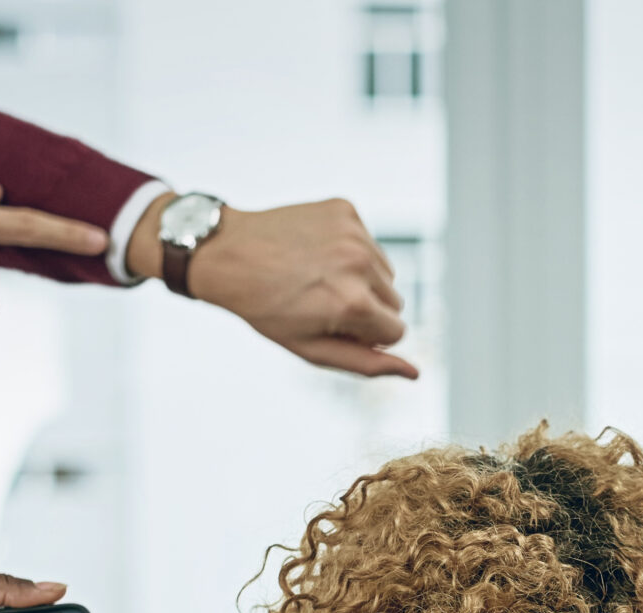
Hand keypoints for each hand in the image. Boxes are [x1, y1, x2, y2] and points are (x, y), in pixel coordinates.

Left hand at [135, 195, 417, 378]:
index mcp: (354, 303)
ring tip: (319, 277)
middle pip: (395, 302)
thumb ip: (367, 364)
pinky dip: (350, 250)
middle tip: (322, 302)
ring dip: (361, 279)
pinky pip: (369, 242)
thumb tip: (415, 373)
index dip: (367, 336)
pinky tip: (317, 253)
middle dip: (367, 308)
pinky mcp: (346, 209)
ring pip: (386, 271)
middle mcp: (361, 263)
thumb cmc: (266, 309)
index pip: (397, 332)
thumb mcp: (312, 348)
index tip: (335, 327)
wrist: (227, 253)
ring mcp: (354, 232)